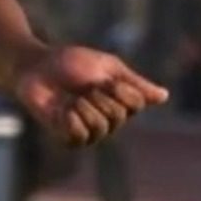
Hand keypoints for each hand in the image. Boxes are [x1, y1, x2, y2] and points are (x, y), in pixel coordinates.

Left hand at [13, 46, 168, 145]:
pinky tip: (62, 110)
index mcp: (120, 101)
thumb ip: (134, 82)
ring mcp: (89, 131)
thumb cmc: (69, 62)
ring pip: (101, 128)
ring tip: (71, 98)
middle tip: (83, 87)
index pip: (136, 104)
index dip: (120, 90)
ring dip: (84, 107)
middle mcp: (109, 119)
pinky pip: (80, 138)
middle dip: (99, 96)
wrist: (35, 66)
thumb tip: (164, 97)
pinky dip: (71, 121)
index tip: (104, 78)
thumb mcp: (106, 66)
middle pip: (118, 116)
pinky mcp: (67, 137)